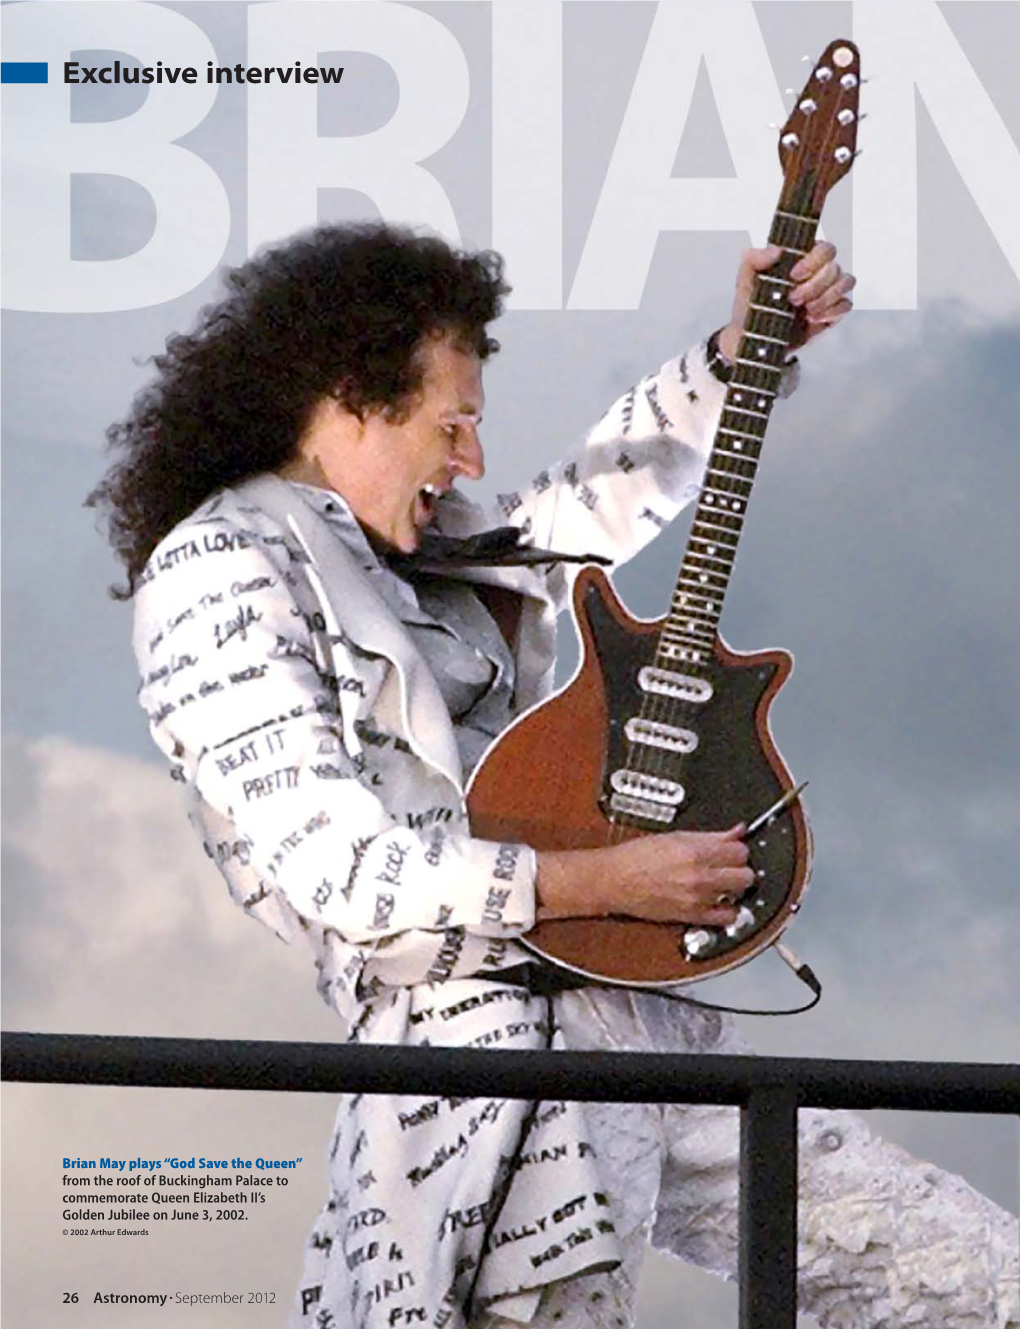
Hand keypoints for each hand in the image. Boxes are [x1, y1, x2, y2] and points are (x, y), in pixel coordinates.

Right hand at [535, 823, 751, 925]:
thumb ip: (711, 836)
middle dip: (741, 868)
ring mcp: (697, 898)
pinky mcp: (691, 916)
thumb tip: (735, 831)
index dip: (739, 848)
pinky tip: (720, 903)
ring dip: (734, 887)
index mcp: (695, 851)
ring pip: (738, 894)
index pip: (740, 850)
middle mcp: (699, 875)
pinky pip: (725, 918)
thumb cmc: (636, 857)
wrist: (614, 880)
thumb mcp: (675, 836)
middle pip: (746, 874)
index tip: (734, 849)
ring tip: (723, 882)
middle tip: (731, 865)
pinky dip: (728, 911)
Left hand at [718, 241, 854, 359]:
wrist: (753, 338)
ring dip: (825, 298)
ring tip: (805, 310)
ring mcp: (827, 291)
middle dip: (814, 286)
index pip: (823, 248)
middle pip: (834, 267)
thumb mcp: (745, 279)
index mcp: (801, 259)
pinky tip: (814, 318)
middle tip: (793, 299)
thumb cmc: (751, 305)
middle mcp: (817, 272)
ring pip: (845, 283)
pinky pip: (846, 305)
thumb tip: (775, 250)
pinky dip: (832, 311)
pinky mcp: (831, 311)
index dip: (813, 260)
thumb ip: (754, 258)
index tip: (794, 275)